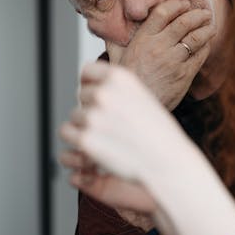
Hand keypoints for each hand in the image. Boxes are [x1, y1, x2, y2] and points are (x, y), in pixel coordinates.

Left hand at [60, 63, 234, 234]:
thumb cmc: (160, 135)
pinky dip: (77, 142)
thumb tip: (90, 88)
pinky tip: (95, 148)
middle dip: (91, 110)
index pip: (87, 72)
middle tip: (111, 127)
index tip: (97, 98)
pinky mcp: (86, 139)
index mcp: (120, 78)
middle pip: (81, 96)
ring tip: (108, 139)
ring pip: (74, 116)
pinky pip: (67, 133)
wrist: (167, 163)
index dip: (90, 85)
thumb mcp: (143, 99)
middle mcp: (105, 93)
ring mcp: (93, 117)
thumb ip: (117, 91)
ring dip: (84, 127)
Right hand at [106, 0, 214, 109]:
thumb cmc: (126, 83)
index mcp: (142, 40)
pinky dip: (205, 47)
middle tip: (204, 12)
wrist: (135, 110)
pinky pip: (199, 56)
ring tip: (210, 25)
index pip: (163, 13)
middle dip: (197, 14)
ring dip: (206, 29)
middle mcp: (159, 47)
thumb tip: (105, 28)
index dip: (177, 4)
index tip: (185, 3)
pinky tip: (206, 44)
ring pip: (195, 38)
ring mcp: (173, 61)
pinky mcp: (184, 75)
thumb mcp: (115, 59)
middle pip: (184, 23)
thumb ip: (113, 41)